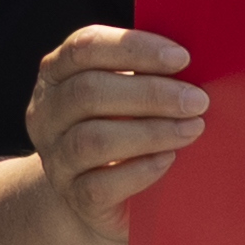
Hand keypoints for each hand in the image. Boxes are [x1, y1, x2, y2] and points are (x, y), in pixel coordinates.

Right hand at [15, 21, 210, 244]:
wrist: (90, 197)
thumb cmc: (117, 130)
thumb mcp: (120, 96)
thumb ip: (142, 75)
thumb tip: (191, 66)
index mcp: (57, 74)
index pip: (85, 47)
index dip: (133, 47)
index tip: (181, 57)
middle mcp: (47, 113)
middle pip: (88, 92)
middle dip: (150, 93)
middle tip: (197, 100)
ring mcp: (56, 157)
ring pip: (92, 139)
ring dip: (150, 132)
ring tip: (191, 129)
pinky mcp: (74, 196)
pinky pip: (101, 184)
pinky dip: (140, 170)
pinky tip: (168, 160)